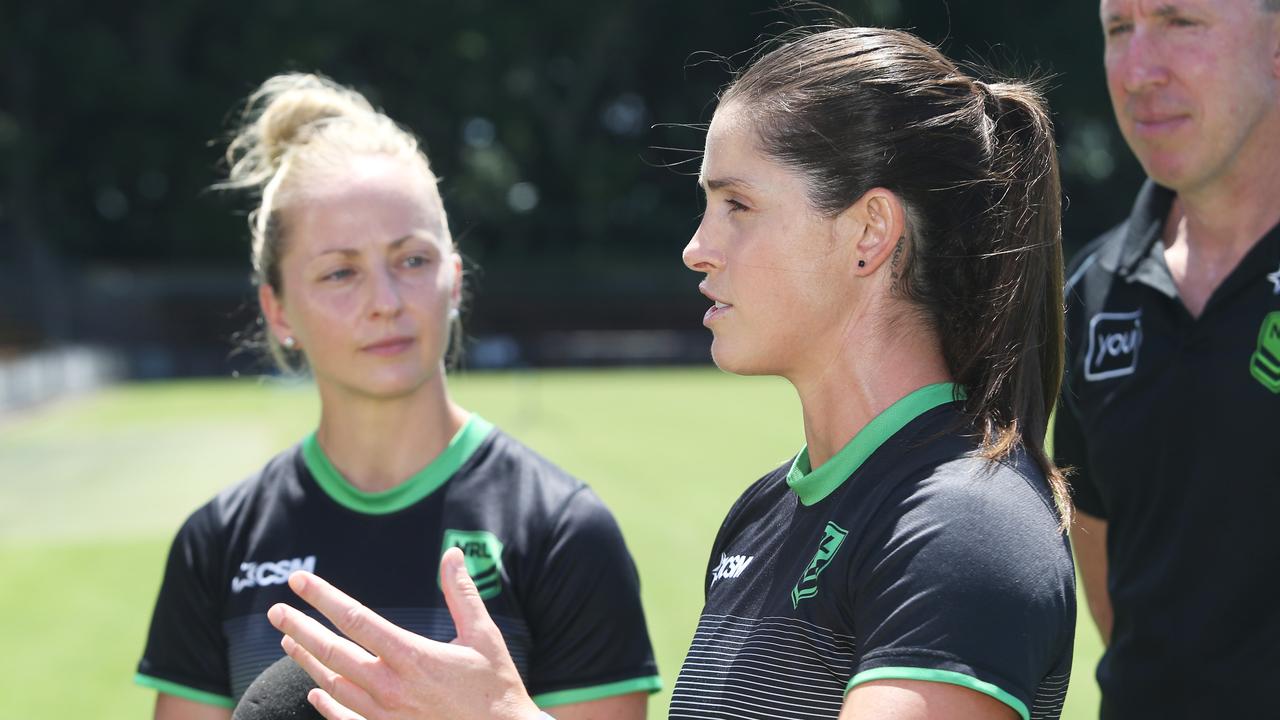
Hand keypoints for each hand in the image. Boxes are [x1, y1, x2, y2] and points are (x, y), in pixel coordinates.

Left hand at [267, 547, 541, 719]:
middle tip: (276, 611)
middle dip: (300, 627)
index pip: (355, 619)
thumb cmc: (496, 687)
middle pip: (333, 652)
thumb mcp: (484, 635)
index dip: (323, 597)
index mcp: (413, 656)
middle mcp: (392, 686)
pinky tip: (313, 690)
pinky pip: (345, 718)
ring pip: (333, 684)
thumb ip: (462, 594)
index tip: (299, 581)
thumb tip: (452, 554)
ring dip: (307, 660)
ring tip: (288, 640)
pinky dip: (325, 704)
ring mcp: (387, 714)